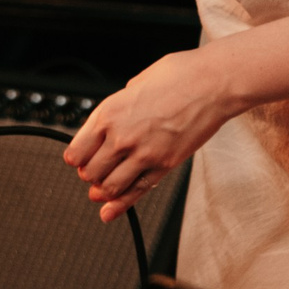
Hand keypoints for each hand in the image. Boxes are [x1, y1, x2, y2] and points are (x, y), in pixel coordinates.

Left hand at [62, 50, 238, 221]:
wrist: (212, 84)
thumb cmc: (178, 76)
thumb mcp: (135, 84)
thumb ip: (119, 106)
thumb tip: (111, 119)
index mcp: (109, 113)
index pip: (77, 150)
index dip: (76, 158)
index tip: (77, 160)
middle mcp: (122, 136)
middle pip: (90, 172)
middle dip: (88, 175)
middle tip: (92, 174)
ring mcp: (144, 154)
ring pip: (110, 186)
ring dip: (102, 191)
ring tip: (101, 189)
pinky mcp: (165, 165)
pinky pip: (137, 192)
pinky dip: (120, 206)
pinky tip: (110, 212)